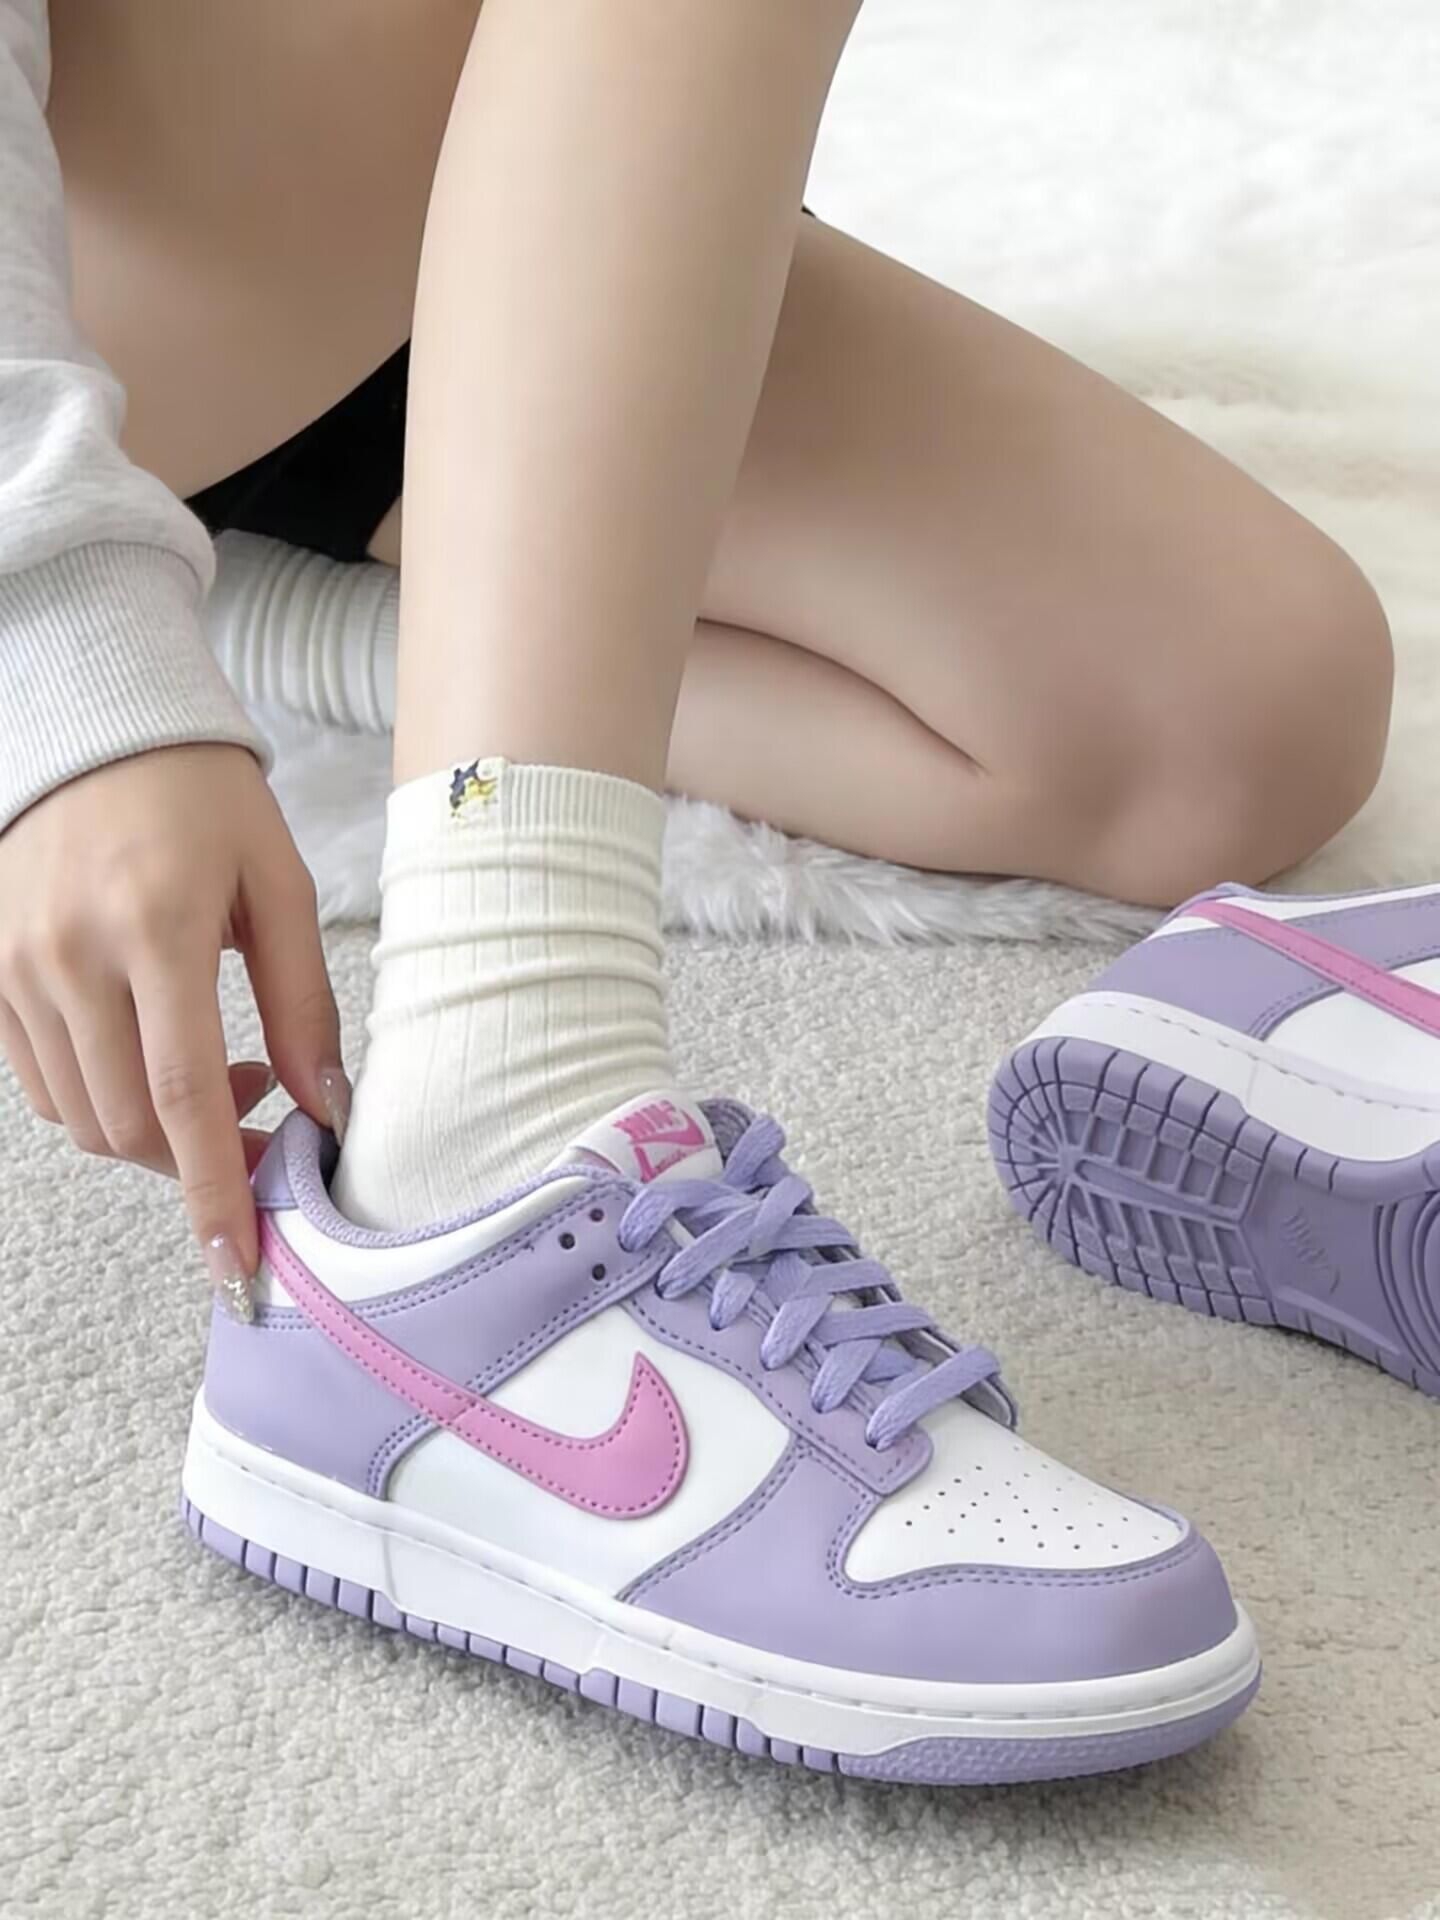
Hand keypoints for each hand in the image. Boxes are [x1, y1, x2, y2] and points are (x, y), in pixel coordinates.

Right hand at [0, 744, 348, 1315]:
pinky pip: (42, 1084)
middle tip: (265, 1125)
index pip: (181, 1094)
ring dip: (155, 1131)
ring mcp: (12, 969)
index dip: (211, 1190)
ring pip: (82, 1117)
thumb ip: (304, 1002)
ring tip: (218, 1072)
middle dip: (198, 1163)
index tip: (236, 1264)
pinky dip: (104, 1099)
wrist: (94, 728)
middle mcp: (67, 957)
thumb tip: (327, 1110)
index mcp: (154, 927)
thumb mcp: (280, 885)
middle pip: (127, 1124)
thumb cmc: (206, 801)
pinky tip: (150, 1051)